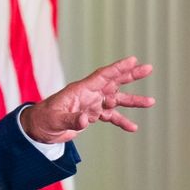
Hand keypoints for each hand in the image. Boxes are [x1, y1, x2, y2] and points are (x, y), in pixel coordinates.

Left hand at [20, 56, 153, 143]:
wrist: (38, 129)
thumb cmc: (43, 119)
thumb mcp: (56, 120)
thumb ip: (71, 119)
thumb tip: (87, 120)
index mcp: (80, 90)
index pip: (102, 76)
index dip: (118, 68)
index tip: (133, 60)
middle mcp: (89, 94)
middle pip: (113, 82)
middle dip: (131, 75)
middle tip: (148, 68)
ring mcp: (91, 104)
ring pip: (116, 100)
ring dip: (132, 100)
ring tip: (151, 102)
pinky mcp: (91, 115)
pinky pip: (110, 116)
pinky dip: (121, 121)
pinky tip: (133, 128)